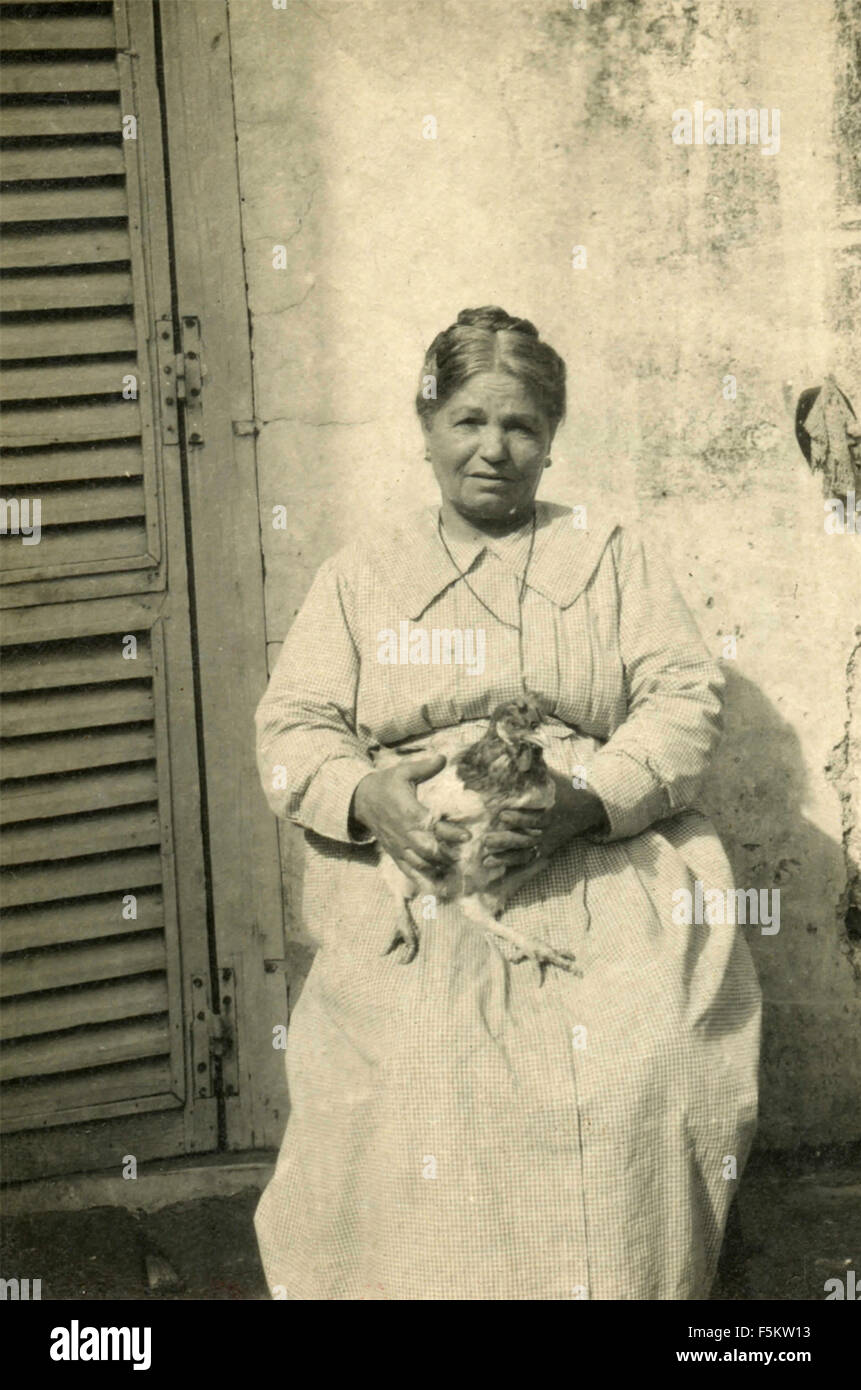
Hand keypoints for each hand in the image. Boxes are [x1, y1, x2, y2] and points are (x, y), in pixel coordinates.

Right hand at [350, 753, 469, 884]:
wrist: (362, 801)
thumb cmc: (387, 785)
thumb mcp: (403, 771)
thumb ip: (424, 767)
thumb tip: (444, 758)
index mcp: (408, 812)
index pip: (431, 825)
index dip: (449, 832)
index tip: (467, 837)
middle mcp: (404, 833)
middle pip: (427, 850)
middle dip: (447, 855)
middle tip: (465, 857)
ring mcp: (399, 847)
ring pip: (420, 864)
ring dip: (439, 869)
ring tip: (457, 871)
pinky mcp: (396, 855)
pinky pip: (409, 872)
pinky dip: (424, 881)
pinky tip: (439, 889)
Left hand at [481, 769, 606, 874]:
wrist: (588, 808)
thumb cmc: (564, 788)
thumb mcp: (552, 775)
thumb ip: (534, 763)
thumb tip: (514, 741)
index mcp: (553, 811)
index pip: (536, 818)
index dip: (519, 818)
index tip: (501, 814)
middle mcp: (550, 830)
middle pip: (528, 839)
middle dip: (507, 841)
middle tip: (486, 840)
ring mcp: (548, 843)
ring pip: (526, 854)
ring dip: (506, 858)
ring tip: (486, 859)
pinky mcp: (545, 851)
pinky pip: (528, 861)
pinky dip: (512, 865)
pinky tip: (494, 866)